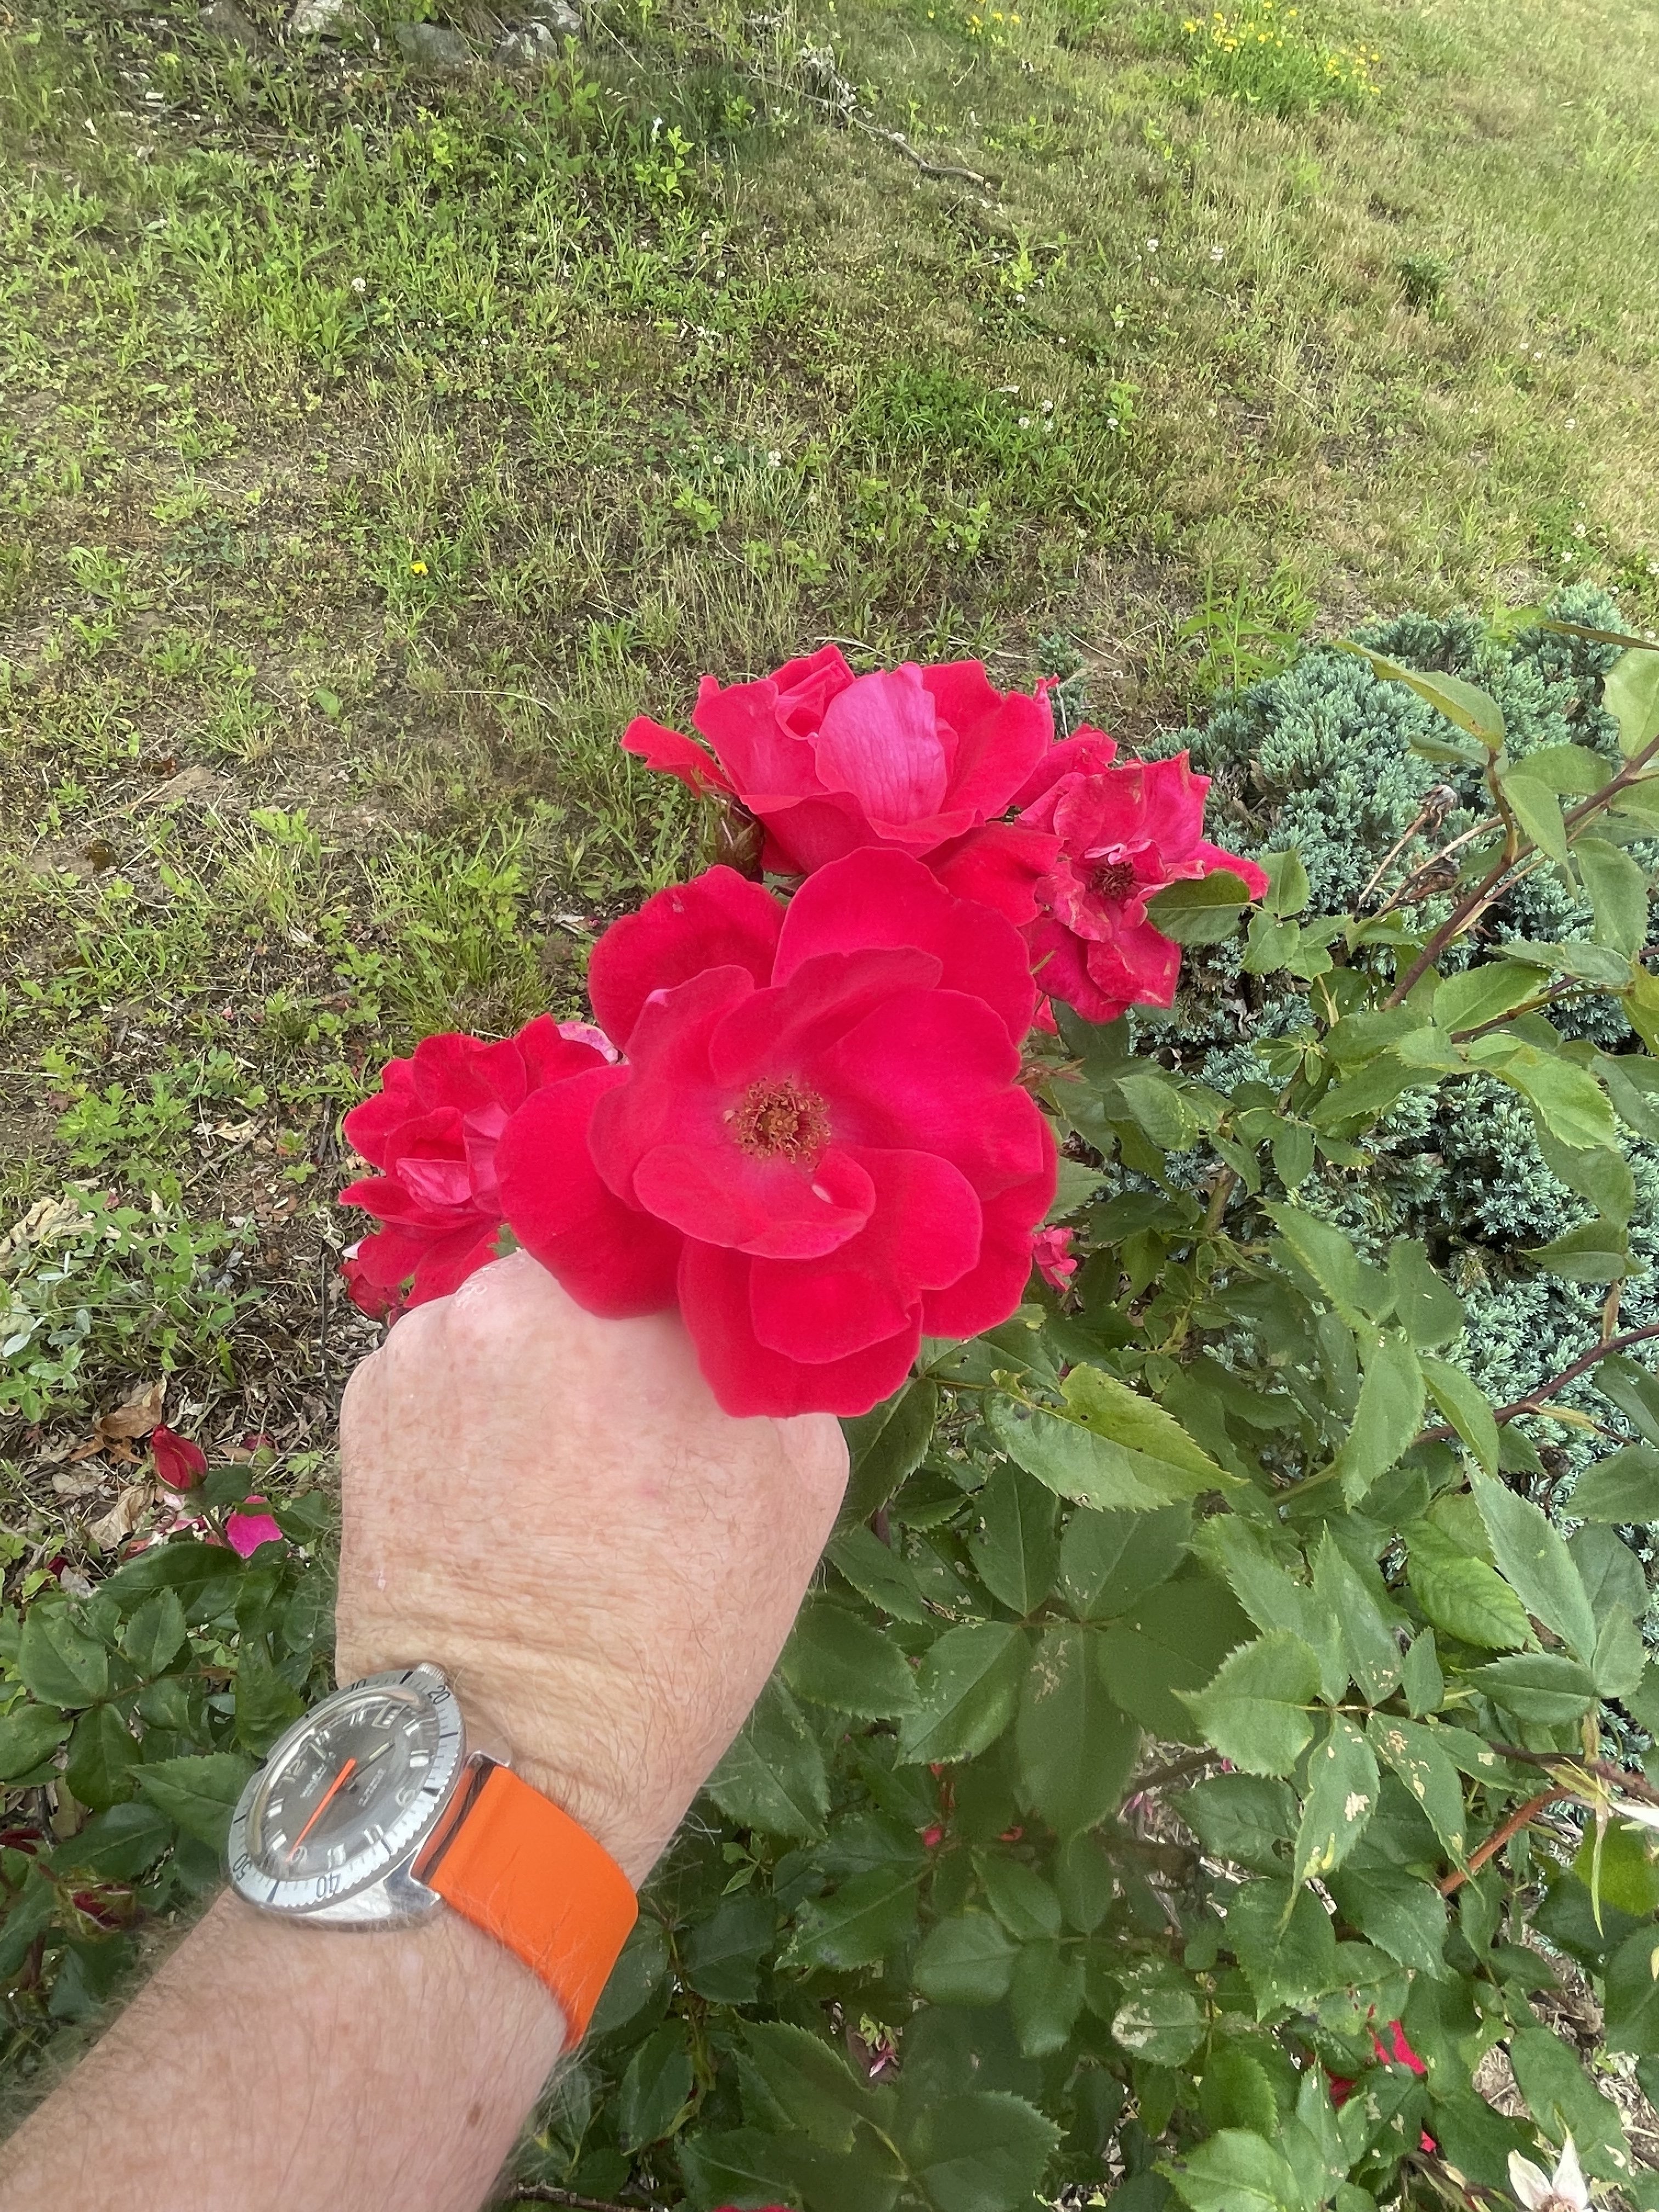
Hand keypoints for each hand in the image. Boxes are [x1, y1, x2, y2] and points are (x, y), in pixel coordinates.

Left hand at [336, 1251, 847, 1883]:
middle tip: (637, 1421)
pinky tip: (497, 1488)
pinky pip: (444, 1367)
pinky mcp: (360, 1398)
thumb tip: (748, 1298)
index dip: (700, 1280)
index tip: (713, 1334)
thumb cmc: (680, 1628)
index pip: (681, 1231)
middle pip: (585, 1271)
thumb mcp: (799, 1477)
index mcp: (630, 1302)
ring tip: (561, 1469)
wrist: (512, 1755)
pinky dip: (473, 1407)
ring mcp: (420, 1344)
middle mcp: (511, 1295)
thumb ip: (771, 1353)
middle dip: (612, 1328)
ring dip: (537, 1365)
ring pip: (508, 1316)